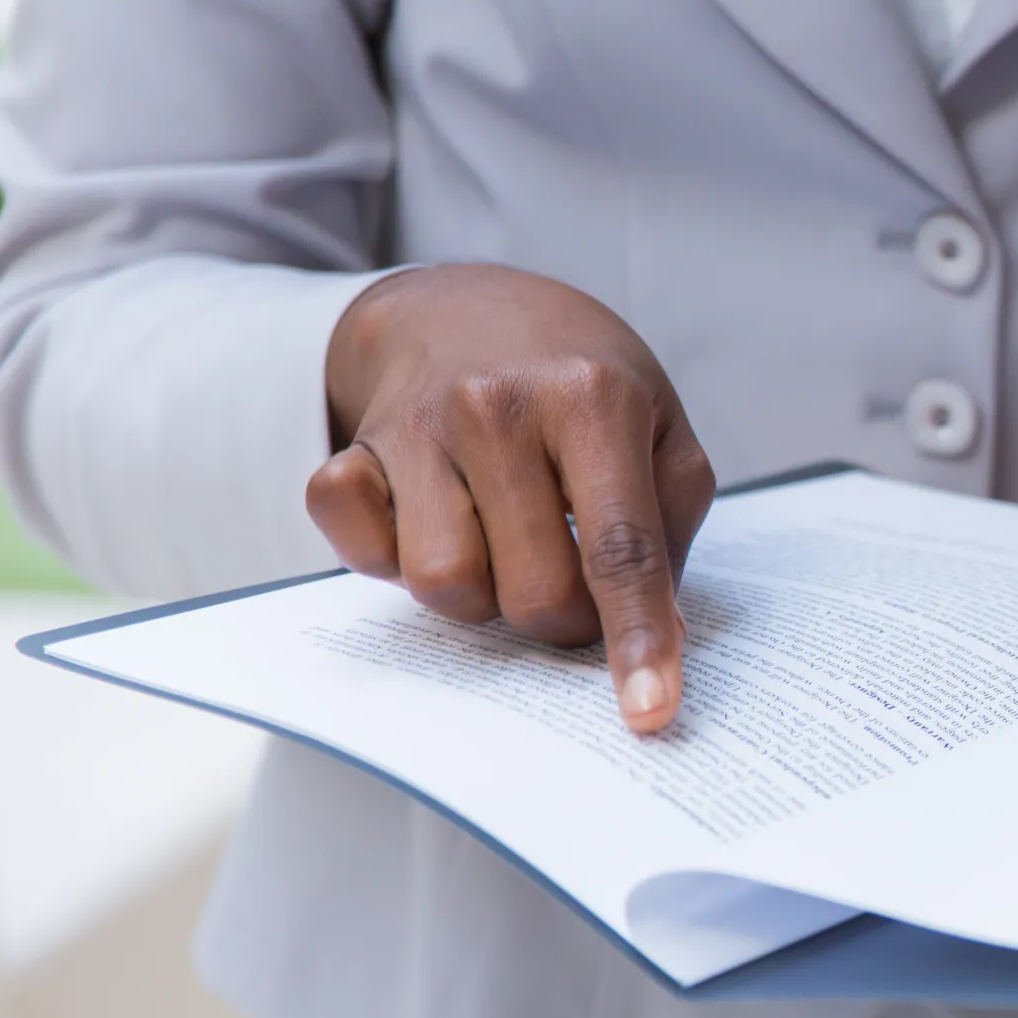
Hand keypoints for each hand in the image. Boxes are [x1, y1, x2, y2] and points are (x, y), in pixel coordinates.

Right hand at [306, 265, 716, 733]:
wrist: (461, 303)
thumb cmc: (580, 380)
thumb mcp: (659, 425)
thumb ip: (669, 524)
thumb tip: (660, 633)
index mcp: (592, 400)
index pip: (621, 549)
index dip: (638, 639)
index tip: (651, 713)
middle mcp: (496, 408)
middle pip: (533, 595)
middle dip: (563, 619)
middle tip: (571, 577)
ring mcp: (414, 428)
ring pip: (444, 588)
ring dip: (481, 595)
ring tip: (502, 540)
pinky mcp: (348, 452)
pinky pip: (356, 549)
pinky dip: (389, 556)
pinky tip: (427, 516)